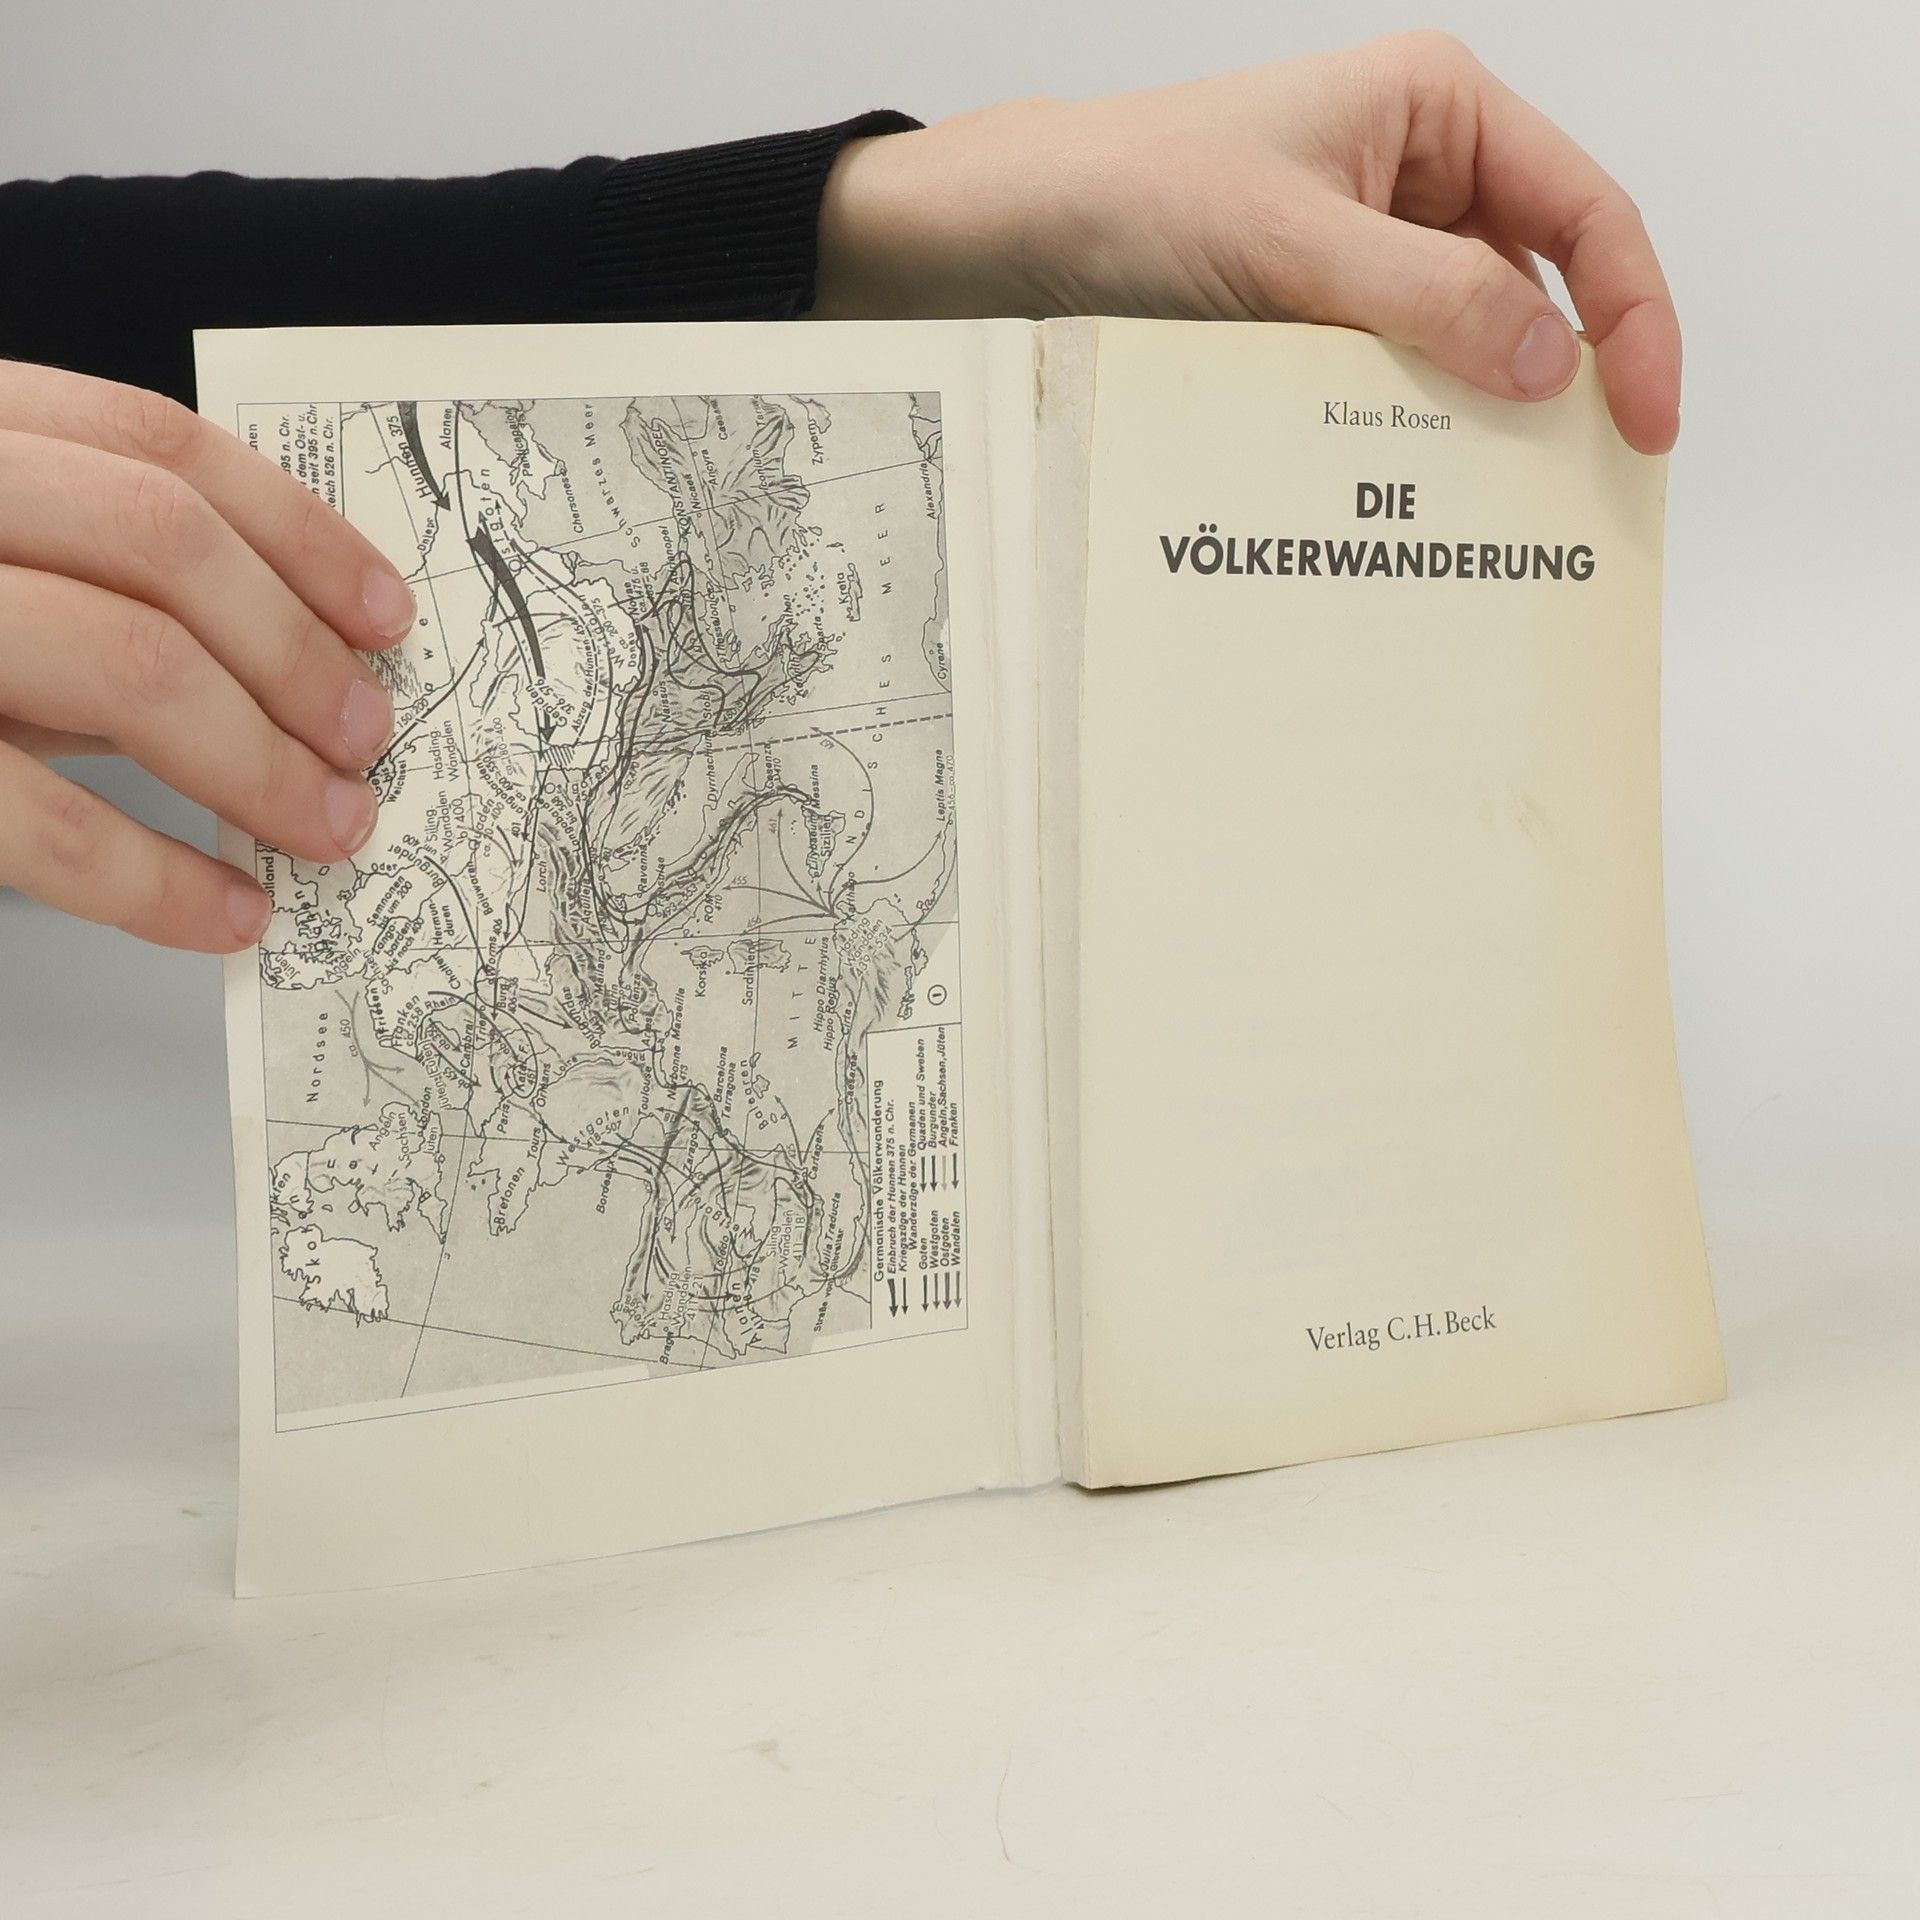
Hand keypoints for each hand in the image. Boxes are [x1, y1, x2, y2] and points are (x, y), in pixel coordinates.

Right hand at [0, 364, 416, 951]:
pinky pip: (37, 818)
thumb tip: (280, 664)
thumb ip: (83, 590)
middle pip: (161, 544)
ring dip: (257, 761)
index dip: (296, 532)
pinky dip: (156, 878)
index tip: (385, 616)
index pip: (152, 445)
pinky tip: (226, 913)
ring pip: (124, 657)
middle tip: (366, 742)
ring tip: (327, 828)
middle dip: (294, 655)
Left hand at [816, 32, 1680, 452]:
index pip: (1586, 213)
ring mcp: (1371, 249)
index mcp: (1439, 112)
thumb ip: (1426, 299)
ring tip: (1499, 502)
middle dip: (1567, 379)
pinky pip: (1398, 373)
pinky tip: (1412, 484)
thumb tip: (1551, 363)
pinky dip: (1413, 425)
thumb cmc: (1136, 193)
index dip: (1632, 319)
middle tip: (1584, 488)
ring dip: (1484, 414)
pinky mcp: (1322, 314)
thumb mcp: (1291, 244)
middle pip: (1542, 283)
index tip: (1645, 421)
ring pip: (1469, 340)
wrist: (1018, 233)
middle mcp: (1419, 175)